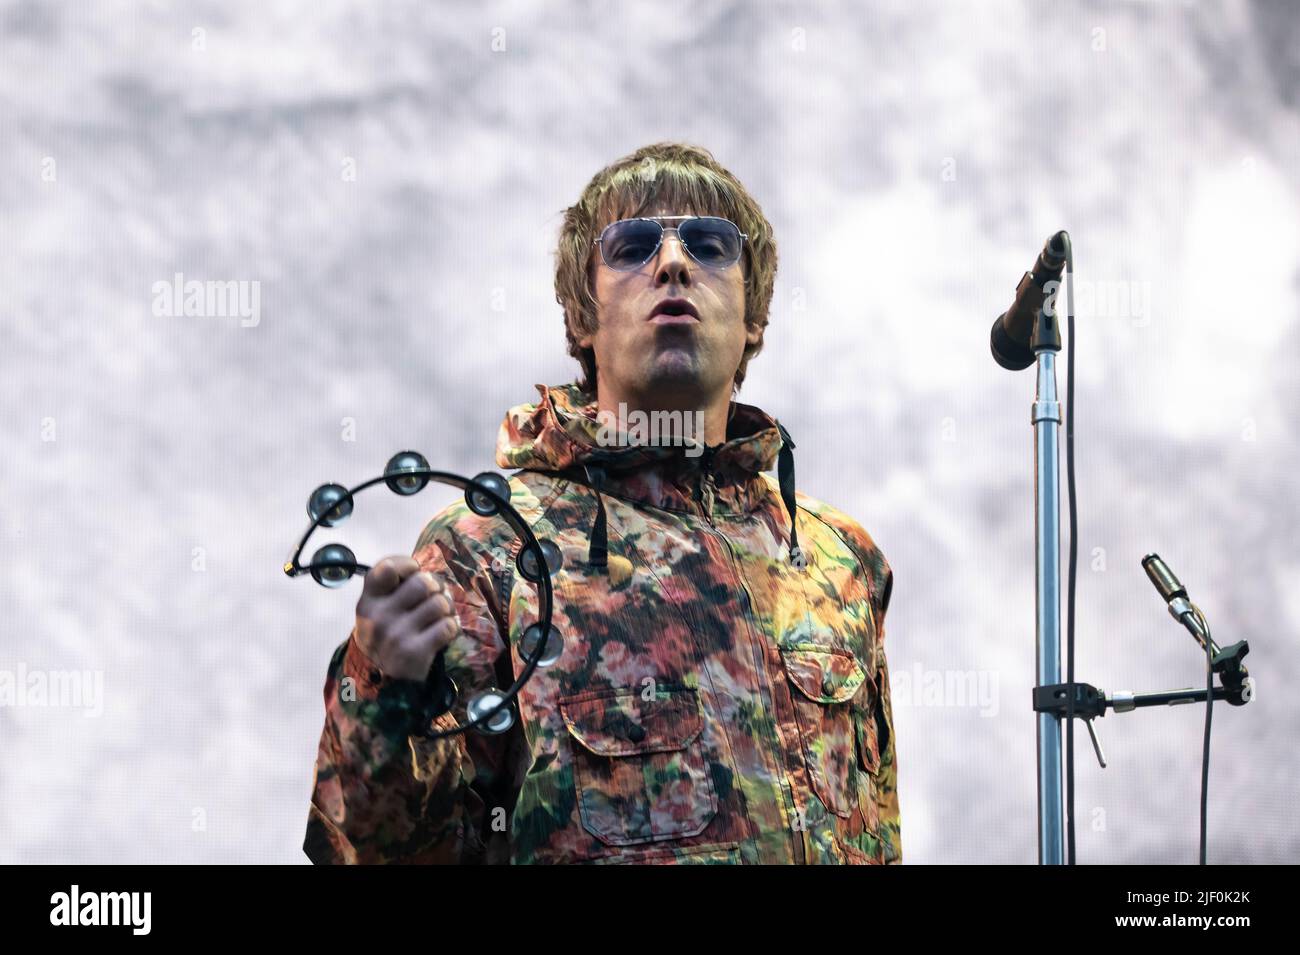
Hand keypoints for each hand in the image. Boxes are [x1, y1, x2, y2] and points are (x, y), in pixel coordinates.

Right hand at [353, 556, 459, 681]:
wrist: (385, 680)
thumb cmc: (390, 634)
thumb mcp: (379, 609)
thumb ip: (395, 587)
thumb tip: (429, 574)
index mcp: (369, 600)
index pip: (388, 567)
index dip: (408, 565)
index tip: (414, 574)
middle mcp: (379, 616)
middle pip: (423, 582)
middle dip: (437, 587)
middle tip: (436, 597)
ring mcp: (396, 635)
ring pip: (439, 603)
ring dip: (447, 608)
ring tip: (440, 616)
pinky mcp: (414, 652)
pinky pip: (448, 625)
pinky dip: (452, 627)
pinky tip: (444, 632)